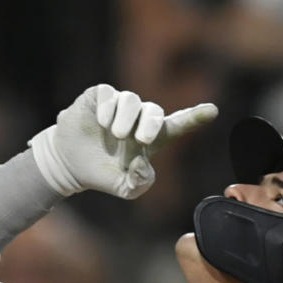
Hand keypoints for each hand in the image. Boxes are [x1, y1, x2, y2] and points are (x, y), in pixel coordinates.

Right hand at [29, 83, 217, 199]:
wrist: (69, 164)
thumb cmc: (103, 175)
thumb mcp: (125, 189)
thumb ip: (141, 182)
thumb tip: (142, 162)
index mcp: (151, 139)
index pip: (177, 124)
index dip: (195, 117)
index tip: (212, 111)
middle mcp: (138, 118)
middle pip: (154, 111)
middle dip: (151, 123)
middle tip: (142, 140)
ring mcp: (119, 105)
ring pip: (131, 100)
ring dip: (126, 119)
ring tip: (116, 135)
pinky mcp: (99, 97)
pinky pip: (109, 94)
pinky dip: (108, 108)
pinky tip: (102, 123)